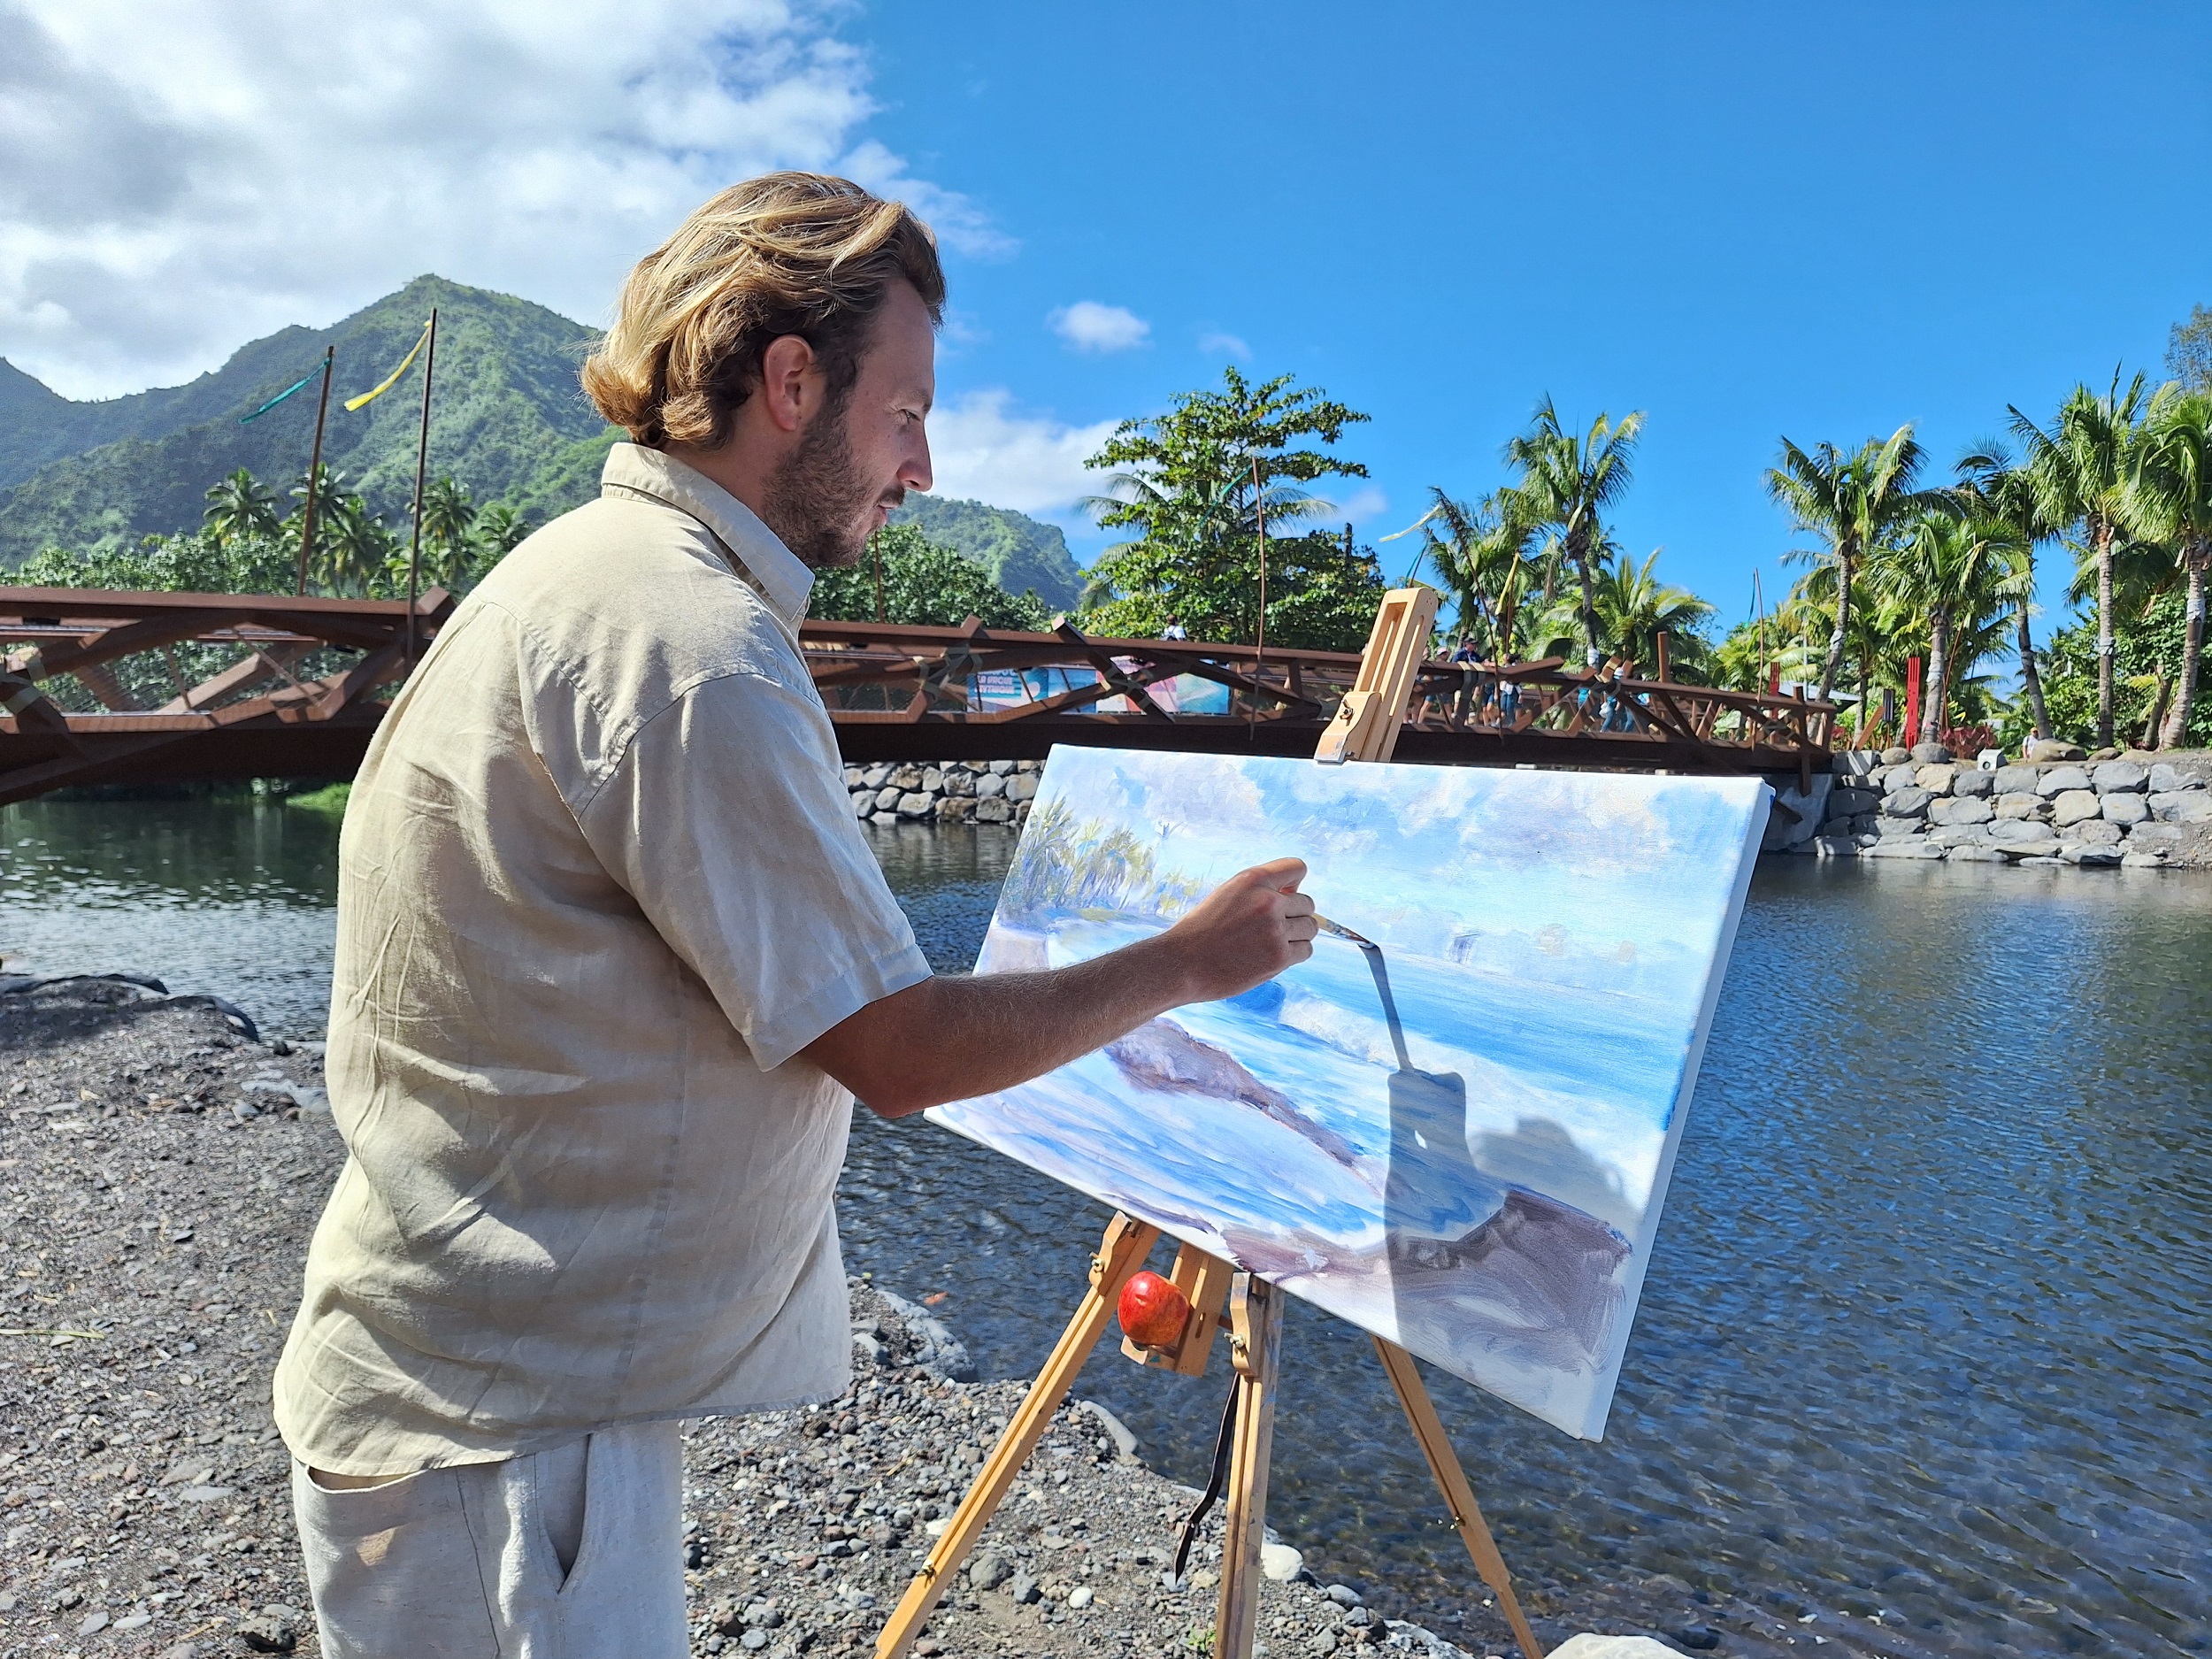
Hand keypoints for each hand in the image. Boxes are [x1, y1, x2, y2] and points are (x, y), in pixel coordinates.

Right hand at [1158, 857, 1315, 1003]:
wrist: (1181, 963)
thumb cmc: (1201, 931)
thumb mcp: (1227, 895)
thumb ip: (1259, 891)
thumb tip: (1294, 894)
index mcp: (1252, 879)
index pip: (1298, 868)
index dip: (1293, 884)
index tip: (1280, 898)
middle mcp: (1267, 901)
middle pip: (1307, 903)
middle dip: (1295, 916)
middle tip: (1269, 930)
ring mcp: (1275, 929)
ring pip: (1310, 928)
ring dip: (1297, 936)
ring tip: (1270, 944)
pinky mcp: (1279, 957)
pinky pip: (1306, 950)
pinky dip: (1294, 954)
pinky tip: (1272, 957)